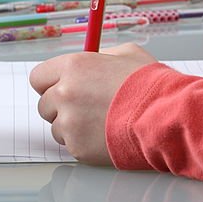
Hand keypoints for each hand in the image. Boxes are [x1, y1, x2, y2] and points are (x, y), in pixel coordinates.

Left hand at [30, 43, 157, 164]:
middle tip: (86, 107)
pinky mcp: (77, 147)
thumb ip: (102, 57)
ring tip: (101, 122)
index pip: (39, 77)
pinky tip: (105, 134)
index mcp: (73, 67)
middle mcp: (65, 93)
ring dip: (72, 126)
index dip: (51, 83)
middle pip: (45, 104)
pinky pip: (71, 145)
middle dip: (61, 106)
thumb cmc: (149, 85)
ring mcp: (69, 123)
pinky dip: (84, 142)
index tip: (62, 87)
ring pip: (57, 127)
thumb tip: (93, 61)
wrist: (163, 117)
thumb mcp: (128, 54)